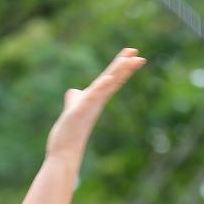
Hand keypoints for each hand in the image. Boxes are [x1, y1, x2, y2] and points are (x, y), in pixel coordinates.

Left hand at [45, 47, 146, 163]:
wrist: (64, 151)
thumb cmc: (69, 132)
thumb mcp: (73, 108)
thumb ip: (75, 98)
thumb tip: (73, 91)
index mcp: (95, 98)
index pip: (111, 78)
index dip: (121, 65)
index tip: (131, 52)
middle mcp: (96, 101)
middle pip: (114, 79)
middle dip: (125, 67)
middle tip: (139, 55)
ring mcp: (90, 106)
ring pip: (107, 86)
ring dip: (118, 72)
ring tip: (129, 60)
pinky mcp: (80, 112)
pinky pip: (92, 97)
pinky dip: (100, 87)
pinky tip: (107, 78)